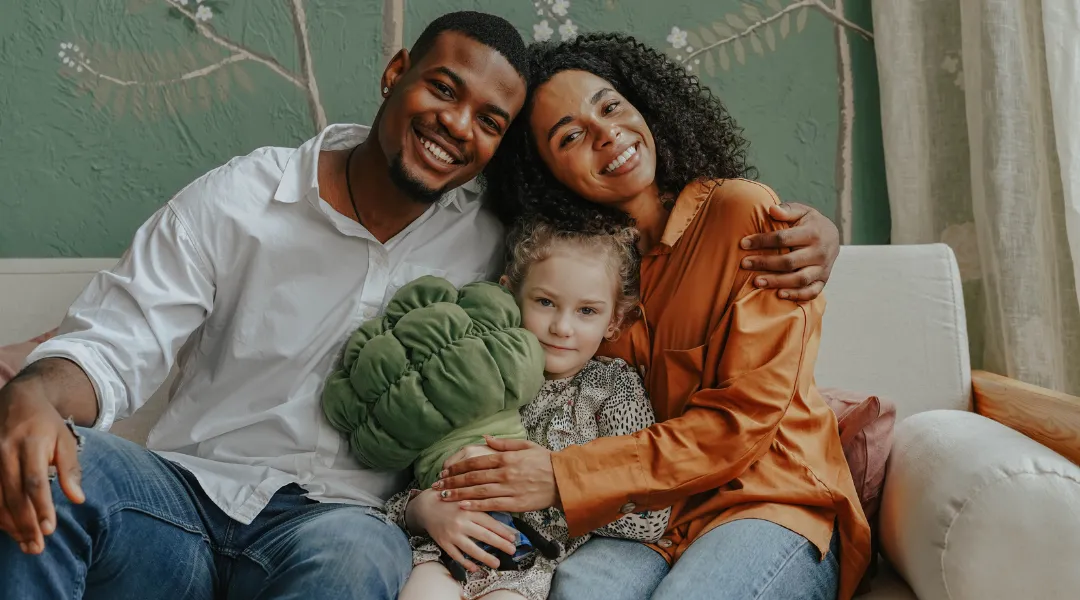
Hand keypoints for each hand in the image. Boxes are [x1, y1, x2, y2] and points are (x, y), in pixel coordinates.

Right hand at [0, 382, 85, 554]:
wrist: (15, 399)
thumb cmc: (46, 423)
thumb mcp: (65, 439)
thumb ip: (71, 468)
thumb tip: (79, 499)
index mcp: (30, 444)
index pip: (35, 482)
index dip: (41, 508)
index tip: (50, 530)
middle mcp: (5, 452)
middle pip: (13, 495)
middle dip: (25, 524)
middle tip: (37, 548)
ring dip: (10, 525)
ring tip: (26, 545)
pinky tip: (9, 529)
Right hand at [407, 489, 518, 571]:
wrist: (426, 506)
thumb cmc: (450, 501)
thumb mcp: (466, 499)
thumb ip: (481, 506)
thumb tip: (501, 516)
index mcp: (469, 509)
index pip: (490, 522)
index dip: (503, 531)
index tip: (513, 538)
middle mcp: (461, 522)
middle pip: (484, 536)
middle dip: (500, 544)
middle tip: (512, 551)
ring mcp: (452, 534)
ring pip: (471, 548)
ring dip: (485, 557)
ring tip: (497, 563)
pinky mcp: (443, 542)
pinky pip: (456, 555)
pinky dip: (465, 562)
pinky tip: (475, 568)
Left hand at [433, 436, 558, 512]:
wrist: (563, 480)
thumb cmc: (545, 461)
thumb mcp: (526, 446)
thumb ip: (504, 443)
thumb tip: (486, 438)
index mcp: (506, 458)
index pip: (475, 462)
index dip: (457, 467)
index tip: (445, 471)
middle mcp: (504, 473)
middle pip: (472, 477)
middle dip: (452, 481)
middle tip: (437, 485)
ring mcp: (509, 489)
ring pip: (478, 492)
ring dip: (458, 494)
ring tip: (443, 496)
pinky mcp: (515, 503)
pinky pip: (491, 504)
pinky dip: (475, 505)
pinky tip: (462, 506)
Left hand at [739, 202, 839, 300]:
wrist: (833, 237)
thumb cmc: (810, 223)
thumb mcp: (802, 211)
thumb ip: (787, 210)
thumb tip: (772, 209)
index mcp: (813, 233)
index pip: (783, 238)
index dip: (762, 241)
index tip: (743, 243)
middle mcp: (820, 252)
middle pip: (789, 262)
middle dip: (765, 263)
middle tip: (744, 263)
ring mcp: (823, 268)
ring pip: (799, 279)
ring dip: (777, 282)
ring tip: (756, 282)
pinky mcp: (823, 281)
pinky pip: (811, 292)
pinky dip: (796, 295)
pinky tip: (779, 294)